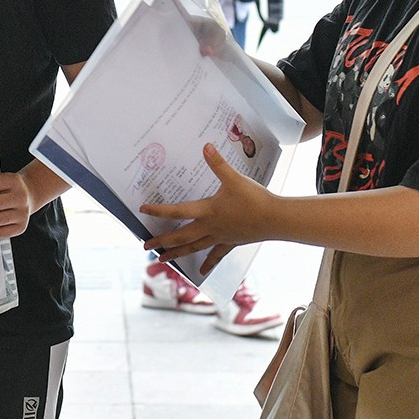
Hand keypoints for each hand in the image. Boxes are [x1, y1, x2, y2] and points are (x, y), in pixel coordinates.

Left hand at [140, 144, 275, 273]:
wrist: (275, 219)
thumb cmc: (254, 199)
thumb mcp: (234, 178)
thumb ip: (218, 164)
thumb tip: (205, 147)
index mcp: (207, 211)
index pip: (177, 211)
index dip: (159, 210)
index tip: (143, 211)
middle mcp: (209, 227)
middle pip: (180, 236)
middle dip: (161, 241)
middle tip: (145, 246)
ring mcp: (219, 237)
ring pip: (193, 248)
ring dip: (176, 254)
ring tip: (161, 260)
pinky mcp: (231, 242)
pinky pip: (215, 255)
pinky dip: (207, 263)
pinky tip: (200, 272)